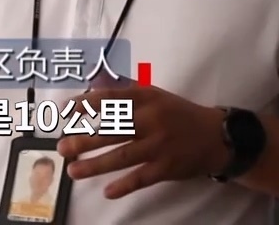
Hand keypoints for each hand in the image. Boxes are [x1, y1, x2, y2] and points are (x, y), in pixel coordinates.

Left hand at [57, 86, 228, 198]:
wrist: (216, 136)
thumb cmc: (177, 114)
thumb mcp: (154, 95)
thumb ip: (125, 94)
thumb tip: (93, 86)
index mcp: (146, 99)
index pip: (110, 99)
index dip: (85, 104)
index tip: (65, 111)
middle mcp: (151, 120)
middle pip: (112, 130)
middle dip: (84, 140)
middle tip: (62, 147)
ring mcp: (159, 145)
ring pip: (122, 156)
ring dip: (95, 165)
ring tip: (73, 171)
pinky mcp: (167, 167)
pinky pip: (142, 177)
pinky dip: (124, 185)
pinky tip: (107, 192)